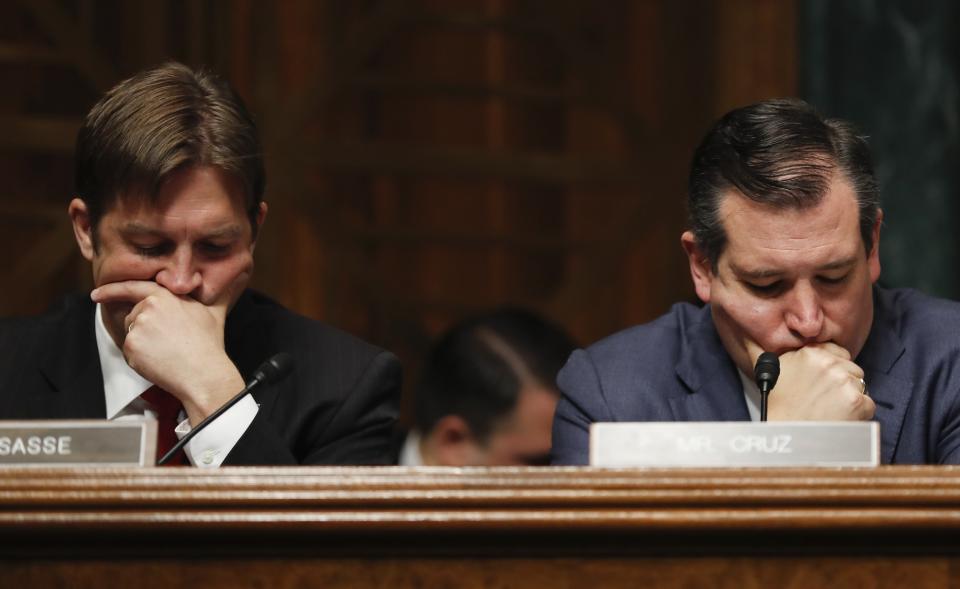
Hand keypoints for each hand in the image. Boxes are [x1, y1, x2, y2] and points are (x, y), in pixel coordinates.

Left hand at [92, 281, 244, 424]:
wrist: (203, 372)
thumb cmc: (209, 345)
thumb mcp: (215, 313)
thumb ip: (218, 294)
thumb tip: (237, 278)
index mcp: (166, 295)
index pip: (133, 287)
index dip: (111, 290)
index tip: (97, 294)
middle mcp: (149, 307)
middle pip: (133, 316)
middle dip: (143, 328)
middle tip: (166, 342)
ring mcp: (138, 326)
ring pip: (131, 334)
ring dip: (143, 343)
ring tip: (167, 351)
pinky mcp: (131, 345)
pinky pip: (129, 352)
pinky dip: (140, 359)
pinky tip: (159, 360)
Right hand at [744, 340, 874, 420]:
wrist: (789, 439)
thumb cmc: (779, 409)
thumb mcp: (773, 372)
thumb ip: (784, 353)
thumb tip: (767, 338)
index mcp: (810, 353)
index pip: (837, 351)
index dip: (832, 367)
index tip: (823, 381)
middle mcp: (829, 363)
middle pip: (851, 367)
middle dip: (842, 382)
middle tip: (823, 399)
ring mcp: (845, 382)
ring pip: (860, 384)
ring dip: (851, 397)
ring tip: (829, 409)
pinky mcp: (858, 402)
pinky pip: (868, 403)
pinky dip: (859, 413)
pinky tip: (839, 418)